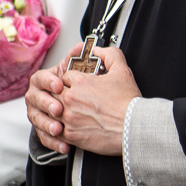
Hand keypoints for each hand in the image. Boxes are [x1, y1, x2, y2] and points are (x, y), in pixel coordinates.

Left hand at [26, 44, 140, 156]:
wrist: (133, 128)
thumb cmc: (128, 104)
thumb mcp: (122, 71)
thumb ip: (110, 55)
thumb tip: (99, 50)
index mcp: (80, 82)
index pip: (65, 77)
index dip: (71, 81)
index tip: (77, 86)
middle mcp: (71, 99)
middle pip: (54, 93)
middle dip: (61, 95)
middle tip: (71, 99)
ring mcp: (69, 117)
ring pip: (52, 111)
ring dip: (59, 111)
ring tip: (69, 113)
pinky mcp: (71, 134)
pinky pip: (56, 129)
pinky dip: (60, 128)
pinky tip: (69, 126)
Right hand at [26, 46, 76, 154]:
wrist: (88, 109)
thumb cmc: (84, 88)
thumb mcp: (85, 71)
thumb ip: (82, 58)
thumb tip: (81, 47)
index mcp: (45, 80)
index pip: (40, 78)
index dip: (48, 81)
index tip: (59, 85)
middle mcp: (38, 96)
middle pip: (35, 99)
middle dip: (46, 104)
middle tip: (59, 109)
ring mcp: (39, 114)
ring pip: (37, 120)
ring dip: (47, 125)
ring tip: (59, 129)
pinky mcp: (44, 131)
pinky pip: (45, 138)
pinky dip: (54, 143)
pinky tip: (65, 146)